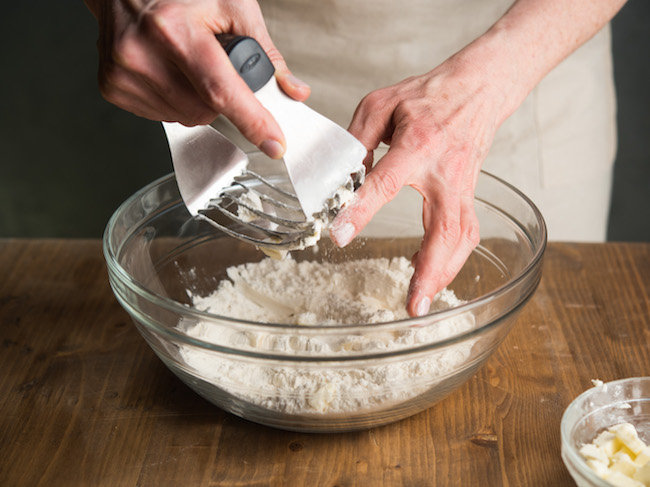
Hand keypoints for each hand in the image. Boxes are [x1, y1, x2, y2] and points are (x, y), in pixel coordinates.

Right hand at [83, 0, 309, 157]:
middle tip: (211, 64)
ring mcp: (123, 73)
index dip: (252, 120)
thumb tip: (293, 91)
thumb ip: (266, 52)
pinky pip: (162, 116)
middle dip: (220, 96)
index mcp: (174, 29)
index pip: (221, 89)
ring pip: (185, 117)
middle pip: (205, 110)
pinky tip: (167, 71)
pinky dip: (174, 101)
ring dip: (197, 100)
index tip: (274, 144)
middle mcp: (142, 52)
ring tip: (185, 62)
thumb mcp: (231, 5)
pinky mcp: (113, 86)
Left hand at [330, 50, 513, 316]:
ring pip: (460, 238)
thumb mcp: (381, 104)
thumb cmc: (427, 96)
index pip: (385, 183)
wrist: (477, 90)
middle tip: (414, 305)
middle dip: (431, 271)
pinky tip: (429, 272)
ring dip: (444, 273)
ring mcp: (462, 187)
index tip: (341, 236)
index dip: (362, 211)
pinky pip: (464, 232)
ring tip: (421, 302)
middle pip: (444, 229)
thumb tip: (341, 175)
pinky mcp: (468, 195)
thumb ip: (358, 140)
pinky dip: (450, 259)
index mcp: (418, 146)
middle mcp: (444, 172)